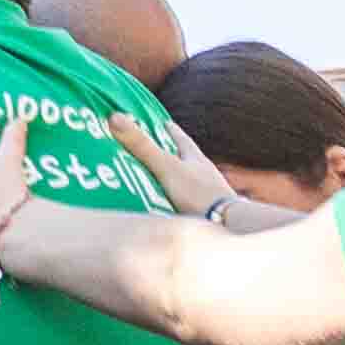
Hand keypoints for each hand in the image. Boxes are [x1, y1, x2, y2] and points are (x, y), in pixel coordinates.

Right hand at [100, 107, 240, 220]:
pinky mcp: (208, 214)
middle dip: (169, 154)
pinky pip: (189, 203)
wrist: (230, 228)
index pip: (180, 138)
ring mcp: (208, 194)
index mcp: (195, 158)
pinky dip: (178, 202)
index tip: (160, 121)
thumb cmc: (199, 194)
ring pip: (188, 182)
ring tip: (155, 181)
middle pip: (184, 159)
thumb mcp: (166, 167)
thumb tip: (114, 116)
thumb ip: (142, 146)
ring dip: (174, 180)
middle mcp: (204, 174)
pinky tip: (169, 208)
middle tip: (152, 150)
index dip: (169, 129)